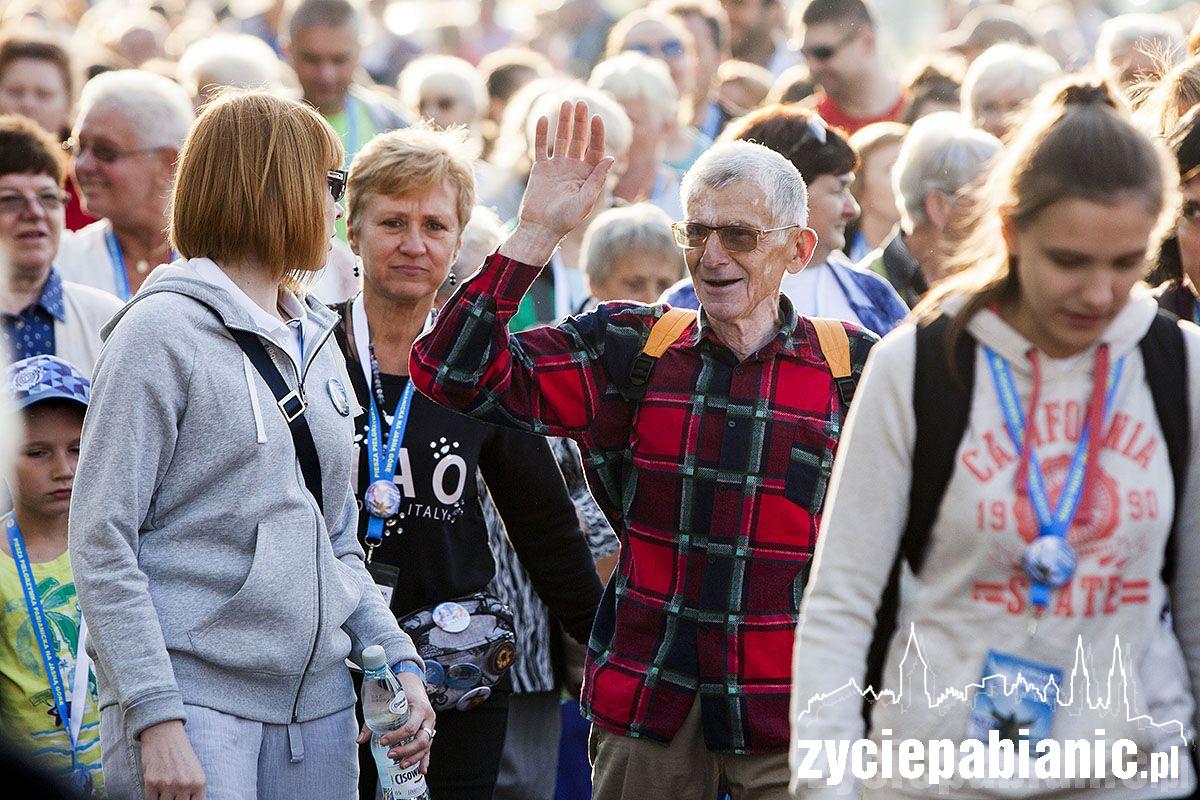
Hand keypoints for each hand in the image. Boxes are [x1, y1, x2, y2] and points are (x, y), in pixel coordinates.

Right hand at [139, 720, 204, 799]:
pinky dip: (152, 799)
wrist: (164, 734)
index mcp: (199, 782)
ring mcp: (168, 784)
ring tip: (164, 791)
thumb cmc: (181, 754)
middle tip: (172, 795)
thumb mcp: (195, 771)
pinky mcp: (151, 783)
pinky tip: (155, 792)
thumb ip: (194, 791)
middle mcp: (185, 785)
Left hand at [356, 673, 436, 774]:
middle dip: (406, 750)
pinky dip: (425, 759)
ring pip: (426, 745)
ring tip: (401, 765)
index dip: (396, 737)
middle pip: (421, 740)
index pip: (410, 728)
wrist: (414, 681)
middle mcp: (428, 718)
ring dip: (414, 757)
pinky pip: (429, 747)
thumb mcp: (387, 700)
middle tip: (390, 755)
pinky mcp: (430, 730)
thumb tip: (360, 740)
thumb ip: (373, 720)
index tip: (383, 741)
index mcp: (419, 708)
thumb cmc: (401, 689)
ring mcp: (431, 725)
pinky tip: (422, 771)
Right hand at [501, 100, 614, 264]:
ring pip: (562, 139)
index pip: (594, 149)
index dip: (597, 133)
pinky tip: (544, 118)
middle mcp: (574, 168)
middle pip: (579, 139)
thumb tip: (610, 158)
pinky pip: (541, 147)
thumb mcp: (585, 202)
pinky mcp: (541, 168)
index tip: (597, 117)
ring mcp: (557, 167)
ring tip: (565, 102)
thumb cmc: (565, 220)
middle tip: (581, 102)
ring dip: (564, 122)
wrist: (540, 228)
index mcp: (587, 175)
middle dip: (581, 121)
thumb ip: (597, 180)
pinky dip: (542, 133)